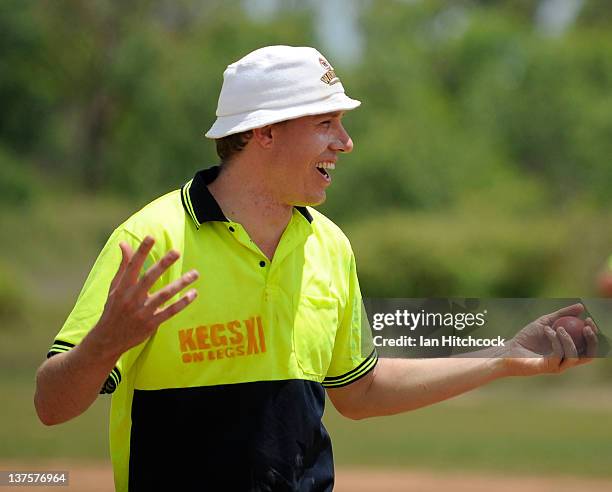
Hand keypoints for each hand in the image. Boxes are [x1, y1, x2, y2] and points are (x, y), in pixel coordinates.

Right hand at [92, 236, 198, 357]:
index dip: (141, 251)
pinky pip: (169, 312)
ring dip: (180, 284)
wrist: (108, 340)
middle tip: (176, 251)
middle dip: (163, 264)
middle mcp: (132, 298)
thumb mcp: (114, 287)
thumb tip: (123, 243)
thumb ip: (123, 265)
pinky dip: (182, 303)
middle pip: (149, 278)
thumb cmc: (113, 309)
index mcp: (122, 288)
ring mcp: (142, 312)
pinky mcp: (151, 324)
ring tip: (195, 273)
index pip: (132, 266)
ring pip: (163, 295)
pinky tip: (193, 293)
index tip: (151, 237)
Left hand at [502, 303, 598, 376]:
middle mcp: (567, 360)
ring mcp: (559, 366)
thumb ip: (562, 314)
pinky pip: (558, 354)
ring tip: (558, 327)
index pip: (589, 346)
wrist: (509, 349)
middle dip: (591, 340)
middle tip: (586, 326)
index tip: (589, 319)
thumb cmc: (527, 337)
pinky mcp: (549, 367)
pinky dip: (555, 340)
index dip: (593, 334)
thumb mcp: (546, 321)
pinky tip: (547, 330)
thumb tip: (581, 306)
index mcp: (569, 351)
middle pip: (589, 355)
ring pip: (574, 356)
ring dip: (569, 339)